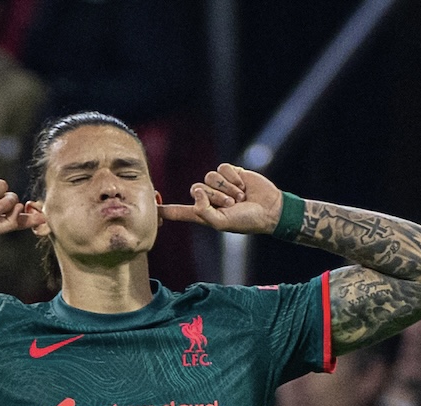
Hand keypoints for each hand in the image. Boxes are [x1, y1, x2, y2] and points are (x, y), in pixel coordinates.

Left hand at [158, 163, 283, 234]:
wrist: (269, 209)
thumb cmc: (247, 221)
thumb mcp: (221, 223)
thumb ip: (203, 211)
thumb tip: (196, 192)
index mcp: (203, 214)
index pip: (179, 211)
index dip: (165, 211)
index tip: (151, 208)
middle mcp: (208, 198)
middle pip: (196, 189)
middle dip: (215, 196)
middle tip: (232, 205)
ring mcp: (219, 185)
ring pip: (209, 177)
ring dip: (226, 188)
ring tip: (239, 197)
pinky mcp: (230, 173)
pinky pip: (222, 168)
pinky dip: (233, 178)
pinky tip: (243, 185)